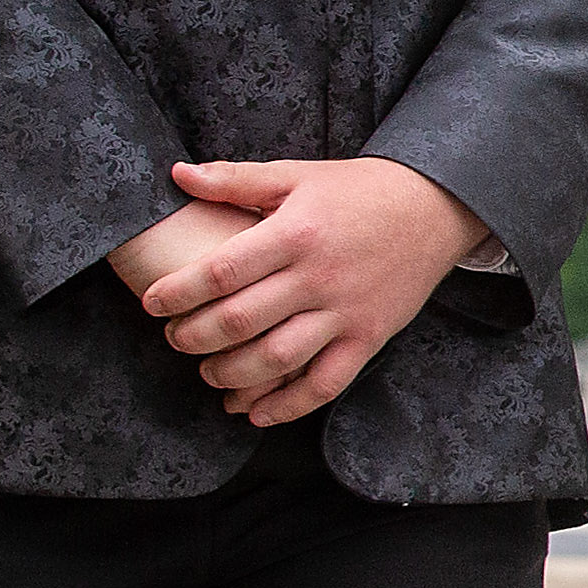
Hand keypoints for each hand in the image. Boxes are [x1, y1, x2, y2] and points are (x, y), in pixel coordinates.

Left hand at [131, 157, 489, 425]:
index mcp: (295, 233)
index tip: (152, 303)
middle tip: (176, 339)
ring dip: (231, 375)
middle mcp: (319, 276)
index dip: (178, 292)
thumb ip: (235, 179)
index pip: (221, 271)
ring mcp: (346, 311)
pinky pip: (325, 383)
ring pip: (277, 358)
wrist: (435, 206)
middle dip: (194, 338)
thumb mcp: (297, 174)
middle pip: (240, 321)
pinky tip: (256, 412)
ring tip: (210, 374)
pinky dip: (288, 406)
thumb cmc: (359, 190)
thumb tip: (177, 175)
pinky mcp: (369, 336)